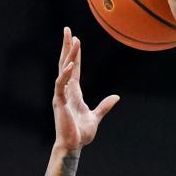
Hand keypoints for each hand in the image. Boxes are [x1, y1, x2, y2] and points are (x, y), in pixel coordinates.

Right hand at [53, 28, 118, 151]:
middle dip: (67, 46)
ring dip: (69, 54)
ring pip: (64, 69)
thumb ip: (105, 106)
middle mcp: (65, 90)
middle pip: (66, 63)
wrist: (73, 146)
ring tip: (73, 40)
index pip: (74, 68)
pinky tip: (71, 64)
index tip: (76, 39)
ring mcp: (61, 95)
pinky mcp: (59, 102)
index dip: (75, 53)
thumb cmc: (81, 134)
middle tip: (67, 29)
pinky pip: (61, 84)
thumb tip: (116, 97)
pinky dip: (66, 74)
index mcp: (73, 92)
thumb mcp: (96, 116)